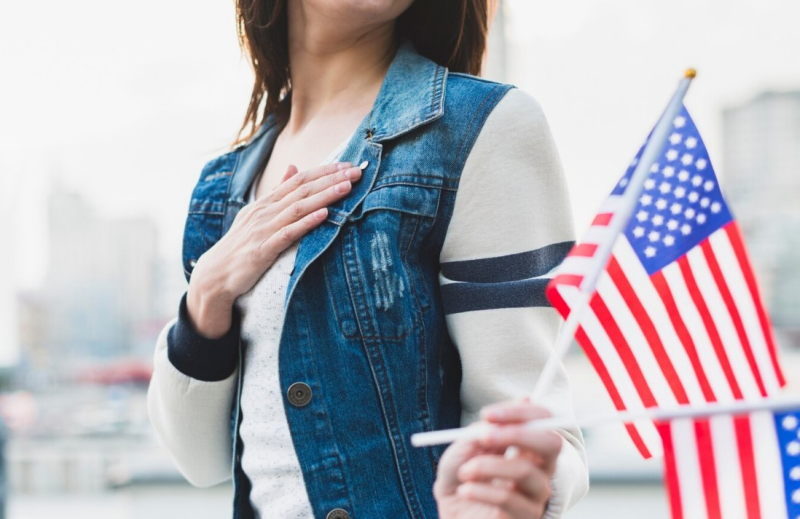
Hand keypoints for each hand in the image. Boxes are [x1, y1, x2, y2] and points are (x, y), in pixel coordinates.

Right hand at [186, 161, 363, 337]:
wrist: (214, 275)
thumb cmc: (240, 246)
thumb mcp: (257, 214)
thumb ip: (277, 192)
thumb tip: (294, 168)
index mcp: (266, 203)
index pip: (299, 180)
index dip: (324, 171)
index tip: (347, 164)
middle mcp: (265, 211)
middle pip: (302, 190)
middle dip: (331, 178)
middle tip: (356, 171)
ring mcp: (263, 229)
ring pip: (298, 208)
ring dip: (324, 196)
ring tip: (346, 187)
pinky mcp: (263, 250)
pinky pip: (288, 234)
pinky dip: (307, 223)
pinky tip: (324, 215)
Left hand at [434, 400, 561, 518]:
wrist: (451, 511)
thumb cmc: (461, 474)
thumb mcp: (466, 446)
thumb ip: (485, 428)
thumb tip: (516, 405)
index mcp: (528, 445)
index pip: (543, 420)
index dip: (520, 412)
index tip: (487, 414)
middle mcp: (540, 468)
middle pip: (552, 443)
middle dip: (518, 434)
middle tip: (484, 436)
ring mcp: (536, 495)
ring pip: (525, 471)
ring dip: (487, 466)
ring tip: (464, 472)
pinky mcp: (525, 517)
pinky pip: (507, 498)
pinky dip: (480, 491)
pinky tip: (465, 491)